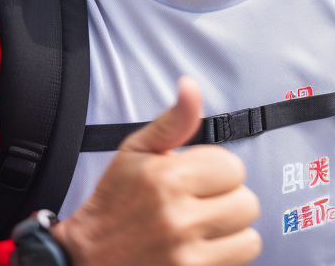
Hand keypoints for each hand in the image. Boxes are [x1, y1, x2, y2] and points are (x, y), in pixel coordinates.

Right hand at [51, 77, 261, 265]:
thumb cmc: (113, 203)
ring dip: (231, 231)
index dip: (217, 172)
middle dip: (226, 201)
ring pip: (249, 236)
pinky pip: (240, 260)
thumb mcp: (135, 153)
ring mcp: (186, 254)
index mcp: (167, 178)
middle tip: (200, 204)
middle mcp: (178, 217)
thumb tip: (190, 86)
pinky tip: (202, 247)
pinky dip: (227, 253)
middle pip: (247, 203)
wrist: (84, 259)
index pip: (233, 169)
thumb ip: (172, 122)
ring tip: (203, 227)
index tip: (196, 180)